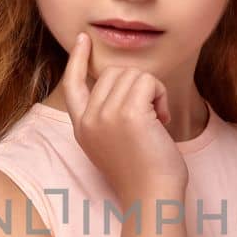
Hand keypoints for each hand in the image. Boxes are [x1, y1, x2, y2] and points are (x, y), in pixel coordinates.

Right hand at [60, 31, 187, 203]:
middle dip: (138, 85)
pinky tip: (164, 120)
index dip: (77, 59)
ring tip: (157, 120)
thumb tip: (121, 81)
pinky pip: (148, 81)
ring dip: (153, 92)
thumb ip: (108, 116)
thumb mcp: (114, 142)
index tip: (83, 40)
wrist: (152, 196)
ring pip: (133, 74)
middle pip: (112, 72)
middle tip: (152, 114)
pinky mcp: (128, 113)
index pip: (72, 84)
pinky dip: (161, 96)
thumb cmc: (143, 173)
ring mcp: (106, 115)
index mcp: (82, 127)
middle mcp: (89, 119)